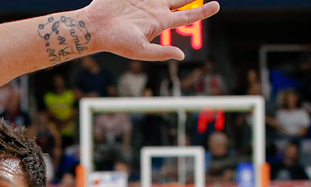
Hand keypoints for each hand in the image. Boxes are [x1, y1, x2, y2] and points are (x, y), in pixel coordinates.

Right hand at [84, 0, 220, 61]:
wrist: (94, 26)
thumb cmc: (115, 41)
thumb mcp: (140, 50)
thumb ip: (161, 53)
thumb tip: (182, 56)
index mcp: (160, 22)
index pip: (187, 16)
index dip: (203, 11)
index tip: (217, 5)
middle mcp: (155, 9)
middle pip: (180, 0)